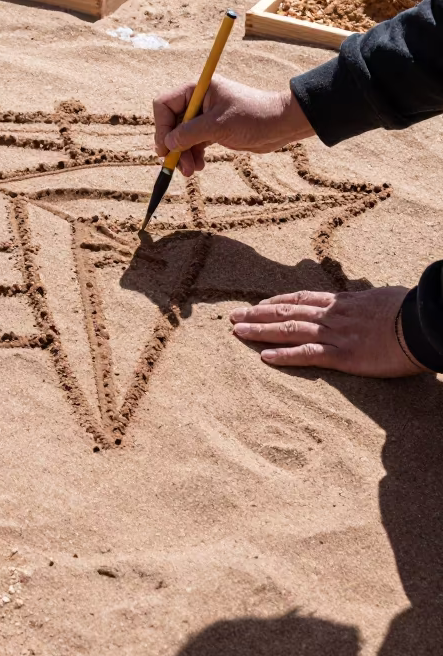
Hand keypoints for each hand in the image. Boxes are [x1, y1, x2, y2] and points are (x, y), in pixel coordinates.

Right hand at [152, 76, 314, 176]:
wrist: (281, 125)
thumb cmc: (253, 117)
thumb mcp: (218, 126)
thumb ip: (189, 133)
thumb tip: (167, 144)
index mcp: (197, 90)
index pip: (165, 104)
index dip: (162, 126)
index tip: (165, 147)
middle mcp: (198, 101)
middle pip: (172, 123)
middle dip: (173, 145)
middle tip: (176, 165)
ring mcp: (205, 116)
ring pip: (182, 137)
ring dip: (183, 154)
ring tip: (191, 171)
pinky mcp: (213, 130)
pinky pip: (194, 143)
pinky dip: (193, 155)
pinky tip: (199, 165)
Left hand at [229, 287, 429, 376]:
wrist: (422, 322)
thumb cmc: (410, 309)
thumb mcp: (382, 298)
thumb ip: (366, 303)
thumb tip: (367, 302)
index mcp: (342, 302)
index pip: (301, 299)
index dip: (277, 301)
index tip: (259, 304)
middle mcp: (332, 315)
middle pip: (287, 311)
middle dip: (258, 314)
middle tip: (234, 316)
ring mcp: (335, 334)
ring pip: (289, 329)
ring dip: (260, 331)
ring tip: (237, 332)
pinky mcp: (343, 356)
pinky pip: (307, 355)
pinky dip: (284, 356)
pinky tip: (264, 357)